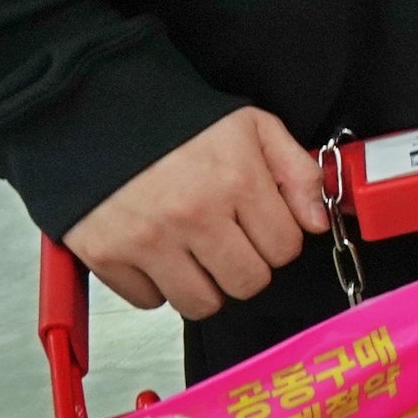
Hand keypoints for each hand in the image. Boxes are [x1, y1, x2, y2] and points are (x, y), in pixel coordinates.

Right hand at [65, 107, 329, 316]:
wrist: (100, 114)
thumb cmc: (181, 124)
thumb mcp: (253, 128)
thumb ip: (298, 173)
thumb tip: (318, 223)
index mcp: (236, 181)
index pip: (284, 249)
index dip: (278, 240)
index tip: (261, 226)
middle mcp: (193, 216)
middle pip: (247, 283)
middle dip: (246, 266)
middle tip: (230, 242)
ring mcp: (146, 240)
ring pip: (201, 303)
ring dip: (205, 285)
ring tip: (195, 252)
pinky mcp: (106, 256)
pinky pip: (149, 301)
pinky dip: (157, 286)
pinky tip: (157, 253)